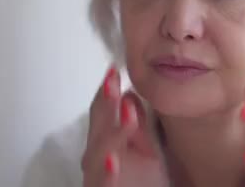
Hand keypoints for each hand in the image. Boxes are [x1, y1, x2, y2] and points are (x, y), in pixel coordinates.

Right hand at [81, 66, 169, 186]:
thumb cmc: (143, 183)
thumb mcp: (146, 149)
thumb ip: (136, 123)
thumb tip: (129, 94)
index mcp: (108, 142)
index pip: (103, 110)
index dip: (107, 90)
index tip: (114, 69)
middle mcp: (98, 157)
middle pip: (98, 125)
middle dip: (105, 103)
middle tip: (113, 81)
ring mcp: (99, 176)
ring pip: (98, 153)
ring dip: (113, 132)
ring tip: (128, 113)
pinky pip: (101, 184)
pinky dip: (106, 171)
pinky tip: (114, 159)